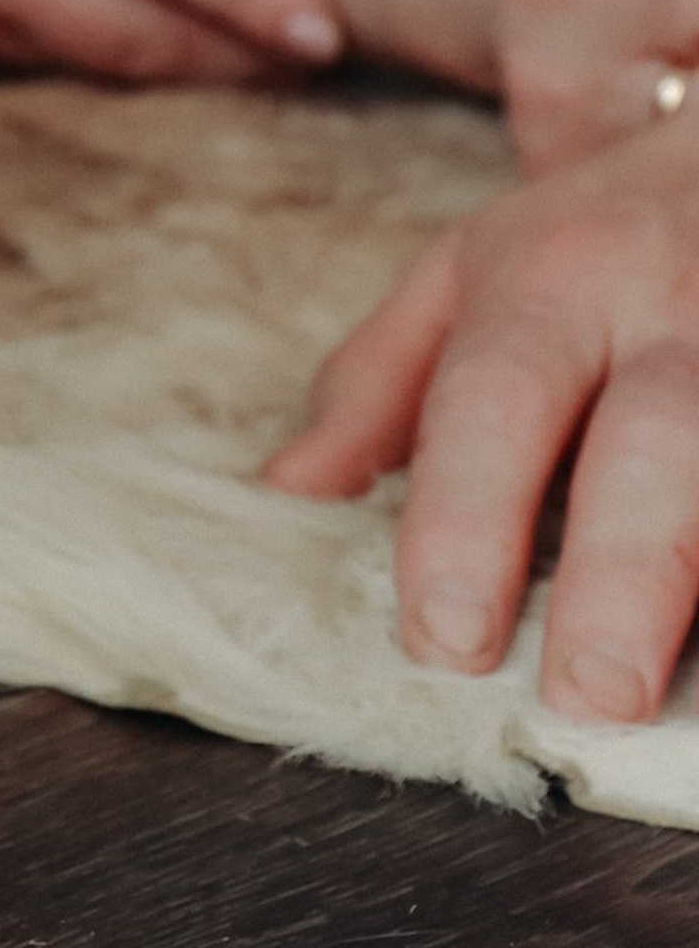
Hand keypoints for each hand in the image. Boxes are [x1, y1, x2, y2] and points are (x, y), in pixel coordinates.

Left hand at [268, 107, 698, 721]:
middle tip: (586, 697)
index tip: (444, 641)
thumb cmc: (583, 242)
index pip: (495, 402)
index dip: (468, 521)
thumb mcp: (458, 277)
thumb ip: (373, 387)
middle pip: (658, 444)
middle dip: (626, 576)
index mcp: (551, 281)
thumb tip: (286, 494)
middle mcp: (673, 313)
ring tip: (675, 705)